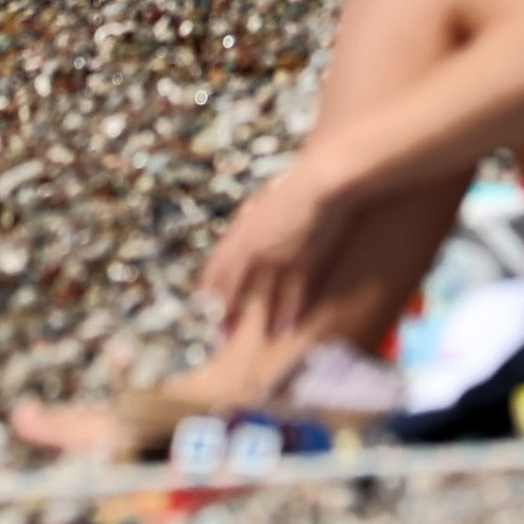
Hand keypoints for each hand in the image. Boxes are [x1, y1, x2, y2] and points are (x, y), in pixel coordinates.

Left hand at [195, 163, 343, 340]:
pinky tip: (282, 330)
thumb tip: (235, 242)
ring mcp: (275, 258)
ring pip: (260, 298)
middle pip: (232, 289)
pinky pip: (289, 296)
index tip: (205, 306)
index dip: (210, 290)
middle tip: (222, 335)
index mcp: (239, 233)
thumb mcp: (257, 205)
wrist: (318, 183)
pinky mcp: (299, 263)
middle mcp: (252, 249)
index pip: (217, 267)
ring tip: (253, 340)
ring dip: (255, 321)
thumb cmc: (289, 190)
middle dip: (226, 314)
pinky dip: (285, 315)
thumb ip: (245, 227)